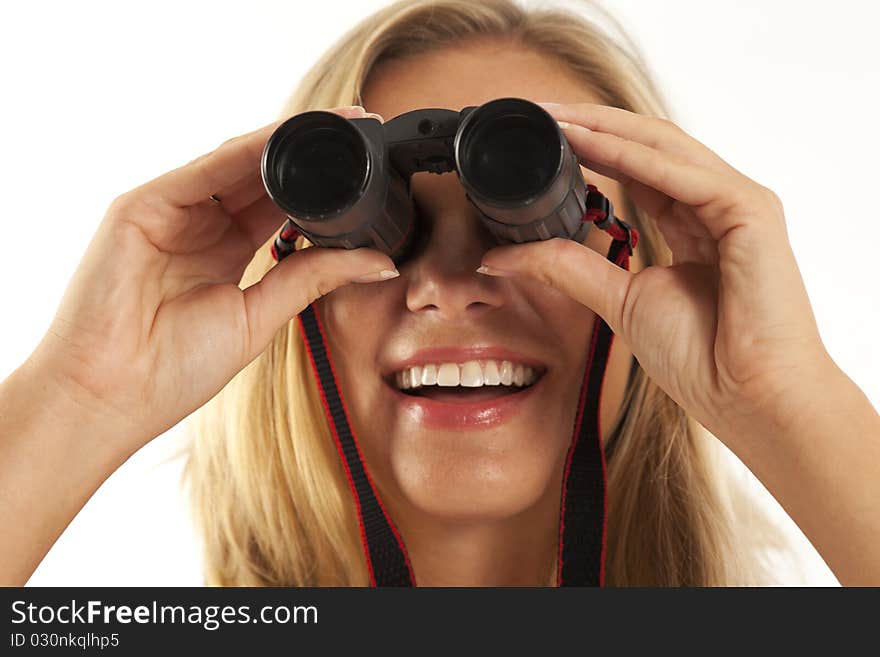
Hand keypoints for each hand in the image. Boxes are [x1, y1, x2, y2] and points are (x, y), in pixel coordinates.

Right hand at [28, 106, 397, 455]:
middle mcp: (200, 223)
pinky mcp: (142, 206)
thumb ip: (312, 279)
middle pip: (262, 176)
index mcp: (227, 250)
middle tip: (362, 128)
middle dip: (312, 152)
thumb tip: (380, 260)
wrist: (111, 395)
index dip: (325, 183)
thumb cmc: (175, 368)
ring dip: (285, 142)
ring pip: (236, 163)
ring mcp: (170, 211)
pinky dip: (245, 153)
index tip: (371, 165)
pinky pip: (203, 170)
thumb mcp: (260, 317)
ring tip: (337, 123)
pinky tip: (283, 140)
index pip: (282, 203)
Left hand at [477, 102, 834, 445]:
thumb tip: (500, 258)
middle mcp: (716, 205)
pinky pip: (681, 174)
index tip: (542, 136)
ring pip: (663, 148)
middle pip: (648, 147)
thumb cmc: (703, 358)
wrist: (748, 398)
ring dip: (604, 129)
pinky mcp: (750, 211)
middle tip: (540, 113)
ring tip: (555, 117)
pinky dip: (631, 157)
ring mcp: (737, 203)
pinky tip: (588, 144)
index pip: (636, 170)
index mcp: (692, 224)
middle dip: (591, 126)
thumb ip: (567, 269)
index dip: (589, 148)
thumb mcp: (619, 301)